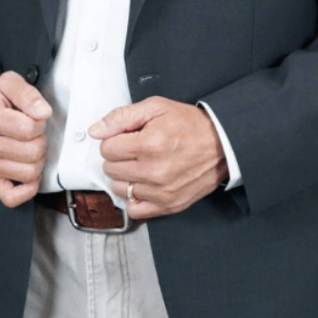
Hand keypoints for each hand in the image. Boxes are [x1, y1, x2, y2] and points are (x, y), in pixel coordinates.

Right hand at [0, 71, 51, 207]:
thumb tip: (44, 113)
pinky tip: (28, 170)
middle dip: (41, 140)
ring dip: (39, 160)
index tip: (34, 117)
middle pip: (33, 153)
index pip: (29, 128)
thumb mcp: (9, 83)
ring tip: (31, 147)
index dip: (40, 122)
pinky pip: (13, 198)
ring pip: (29, 173)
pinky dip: (28, 188)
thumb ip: (28, 94)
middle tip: (34, 132)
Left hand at [88, 97, 228, 220]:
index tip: (125, 137)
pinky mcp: (169, 205)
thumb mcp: (156, 107)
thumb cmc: (190, 125)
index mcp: (150, 143)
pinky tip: (142, 183)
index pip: (107, 148)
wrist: (221, 144)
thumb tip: (96, 130)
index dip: (114, 139)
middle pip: (110, 168)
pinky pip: (135, 209)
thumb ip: (121, 117)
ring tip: (140, 163)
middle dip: (118, 156)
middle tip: (134, 148)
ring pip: (119, 188)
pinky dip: (134, 197)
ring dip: (124, 175)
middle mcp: (155, 170)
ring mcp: (162, 191)